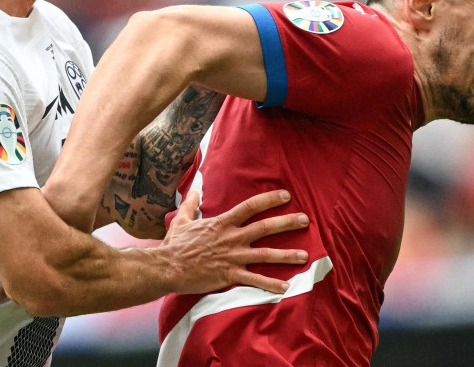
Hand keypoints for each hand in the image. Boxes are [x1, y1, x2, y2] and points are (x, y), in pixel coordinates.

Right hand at [163, 189, 308, 293]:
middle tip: (305, 220)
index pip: (250, 206)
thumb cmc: (175, 244)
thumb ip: (192, 203)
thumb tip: (194, 187)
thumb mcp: (182, 219)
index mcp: (223, 222)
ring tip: (305, 255)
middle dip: (286, 223)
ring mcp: (232, 257)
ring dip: (286, 255)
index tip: (285, 195)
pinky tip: (286, 286)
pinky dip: (270, 284)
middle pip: (264, 228)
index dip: (269, 199)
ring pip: (265, 255)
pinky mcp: (229, 276)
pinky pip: (254, 280)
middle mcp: (232, 238)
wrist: (167, 267)